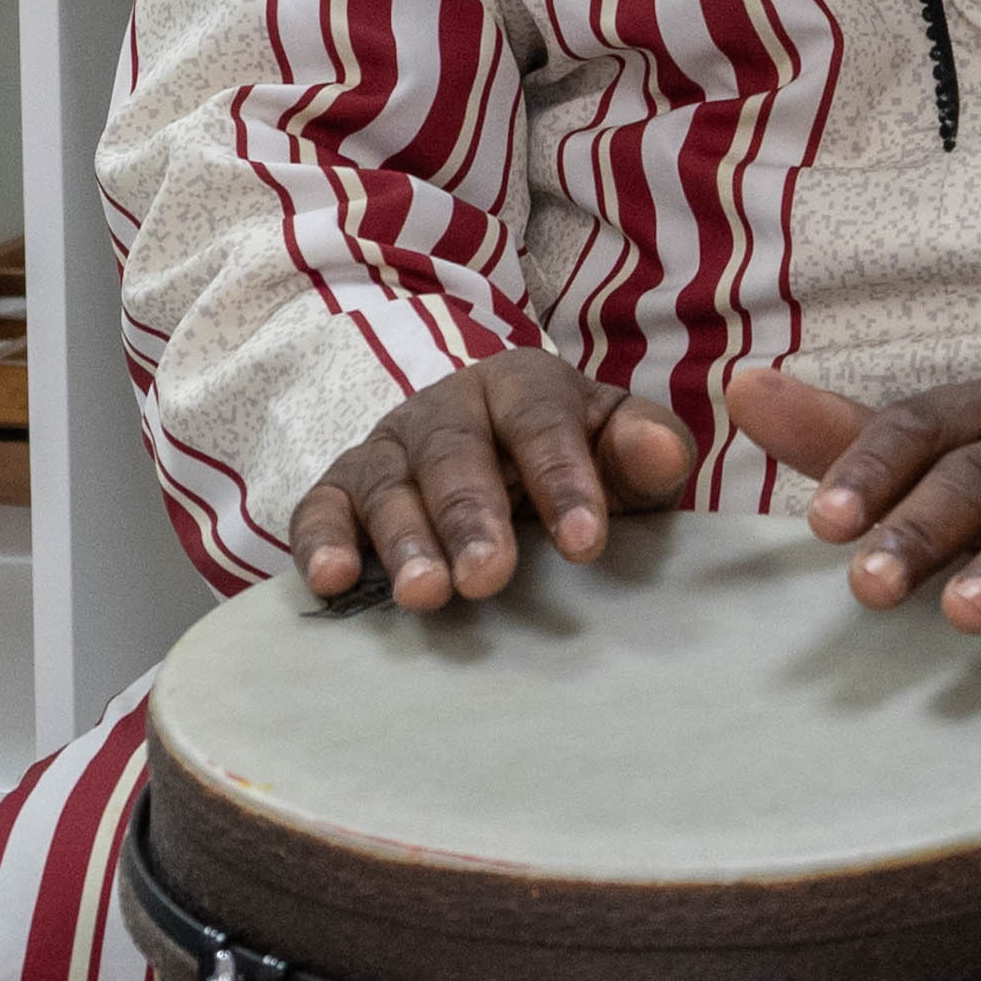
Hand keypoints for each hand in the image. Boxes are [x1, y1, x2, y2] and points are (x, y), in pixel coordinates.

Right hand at [294, 352, 695, 612]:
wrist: (507, 469)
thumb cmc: (577, 468)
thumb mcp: (623, 455)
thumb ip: (648, 449)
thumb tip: (661, 450)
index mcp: (523, 385)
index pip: (541, 421)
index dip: (563, 479)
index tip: (585, 545)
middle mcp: (447, 408)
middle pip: (454, 452)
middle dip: (471, 515)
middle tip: (489, 576)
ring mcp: (389, 448)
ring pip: (388, 485)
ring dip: (403, 541)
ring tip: (424, 595)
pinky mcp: (341, 489)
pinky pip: (320, 509)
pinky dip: (321, 542)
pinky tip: (331, 581)